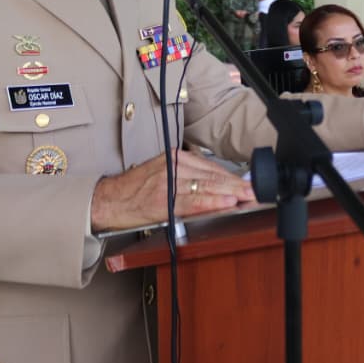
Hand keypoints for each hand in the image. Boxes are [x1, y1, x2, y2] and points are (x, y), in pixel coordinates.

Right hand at [90, 148, 255, 231]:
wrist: (108, 200)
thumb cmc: (134, 189)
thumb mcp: (163, 173)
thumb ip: (188, 175)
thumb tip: (218, 185)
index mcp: (175, 158)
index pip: (212, 167)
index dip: (233, 177)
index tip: (249, 184)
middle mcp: (173, 166)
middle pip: (212, 176)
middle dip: (237, 185)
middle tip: (255, 192)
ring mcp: (168, 182)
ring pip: (206, 187)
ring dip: (230, 194)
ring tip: (247, 198)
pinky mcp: (163, 199)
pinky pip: (193, 201)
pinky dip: (212, 202)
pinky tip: (226, 203)